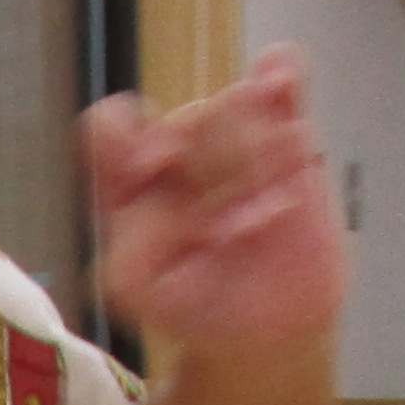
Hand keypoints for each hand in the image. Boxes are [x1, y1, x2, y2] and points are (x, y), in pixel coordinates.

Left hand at [84, 48, 343, 358]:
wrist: (261, 330)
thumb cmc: (191, 306)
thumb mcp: (138, 288)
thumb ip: (125, 242)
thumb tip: (145, 191)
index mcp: (134, 179)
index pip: (114, 127)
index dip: (124, 132)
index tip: (145, 167)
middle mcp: (183, 154)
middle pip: (187, 118)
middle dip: (205, 163)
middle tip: (223, 231)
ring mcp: (238, 146)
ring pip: (236, 107)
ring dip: (247, 150)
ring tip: (261, 213)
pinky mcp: (289, 150)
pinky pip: (283, 96)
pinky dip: (281, 75)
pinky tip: (278, 73)